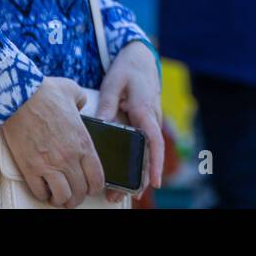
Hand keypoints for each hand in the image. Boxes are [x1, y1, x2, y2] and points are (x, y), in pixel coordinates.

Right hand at [1, 76, 104, 208]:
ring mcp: (49, 165)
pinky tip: (43, 188)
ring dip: (61, 199)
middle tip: (73, 193)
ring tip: (58, 195)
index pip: (97, 177)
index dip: (95, 187)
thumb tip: (80, 103)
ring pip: (62, 197)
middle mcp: (70, 157)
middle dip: (78, 196)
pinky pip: (40, 193)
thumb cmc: (45, 91)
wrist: (18, 95)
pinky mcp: (30, 168)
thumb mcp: (73, 91)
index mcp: (84, 142)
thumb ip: (82, 100)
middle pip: (80, 191)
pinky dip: (42, 194)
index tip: (90, 187)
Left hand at [96, 40, 164, 203]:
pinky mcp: (146, 122)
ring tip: (120, 193)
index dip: (155, 163)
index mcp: (145, 110)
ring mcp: (151, 121)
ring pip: (147, 152)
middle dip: (140, 179)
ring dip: (137, 174)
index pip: (154, 142)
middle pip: (150, 155)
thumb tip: (100, 126)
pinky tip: (126, 175)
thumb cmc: (127, 70)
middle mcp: (152, 119)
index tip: (155, 182)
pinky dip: (137, 162)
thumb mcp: (113, 84)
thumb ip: (107, 106)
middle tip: (121, 197)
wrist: (140, 58)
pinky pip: (145, 145)